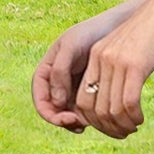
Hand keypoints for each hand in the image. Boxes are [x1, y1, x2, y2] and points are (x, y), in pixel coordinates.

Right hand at [34, 9, 124, 131]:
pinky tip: (99, 119)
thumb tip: (57, 101)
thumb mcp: (70, 46)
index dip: (50, 114)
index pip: (41, 101)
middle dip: (65, 122)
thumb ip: (59, 71)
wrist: (113, 29)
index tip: (67, 118)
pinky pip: (84, 111)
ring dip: (77, 123)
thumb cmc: (89, 33)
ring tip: (91, 123)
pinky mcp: (88, 93)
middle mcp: (56, 84)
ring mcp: (72, 90)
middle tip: (81, 124)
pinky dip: (89, 118)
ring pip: (69, 115)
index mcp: (46, 73)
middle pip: (54, 112)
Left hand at [77, 0, 153, 139]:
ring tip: (133, 128)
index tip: (110, 127)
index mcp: (94, 56)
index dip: (93, 121)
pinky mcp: (135, 65)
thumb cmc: (152, 33)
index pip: (81, 99)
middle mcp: (100, 59)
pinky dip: (133, 117)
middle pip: (92, 108)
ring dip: (121, 126)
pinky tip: (141, 119)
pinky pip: (128, 103)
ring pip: (110, 109)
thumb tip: (114, 101)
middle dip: (106, 128)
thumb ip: (115, 69)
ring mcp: (116, 62)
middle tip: (123, 133)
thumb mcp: (126, 50)